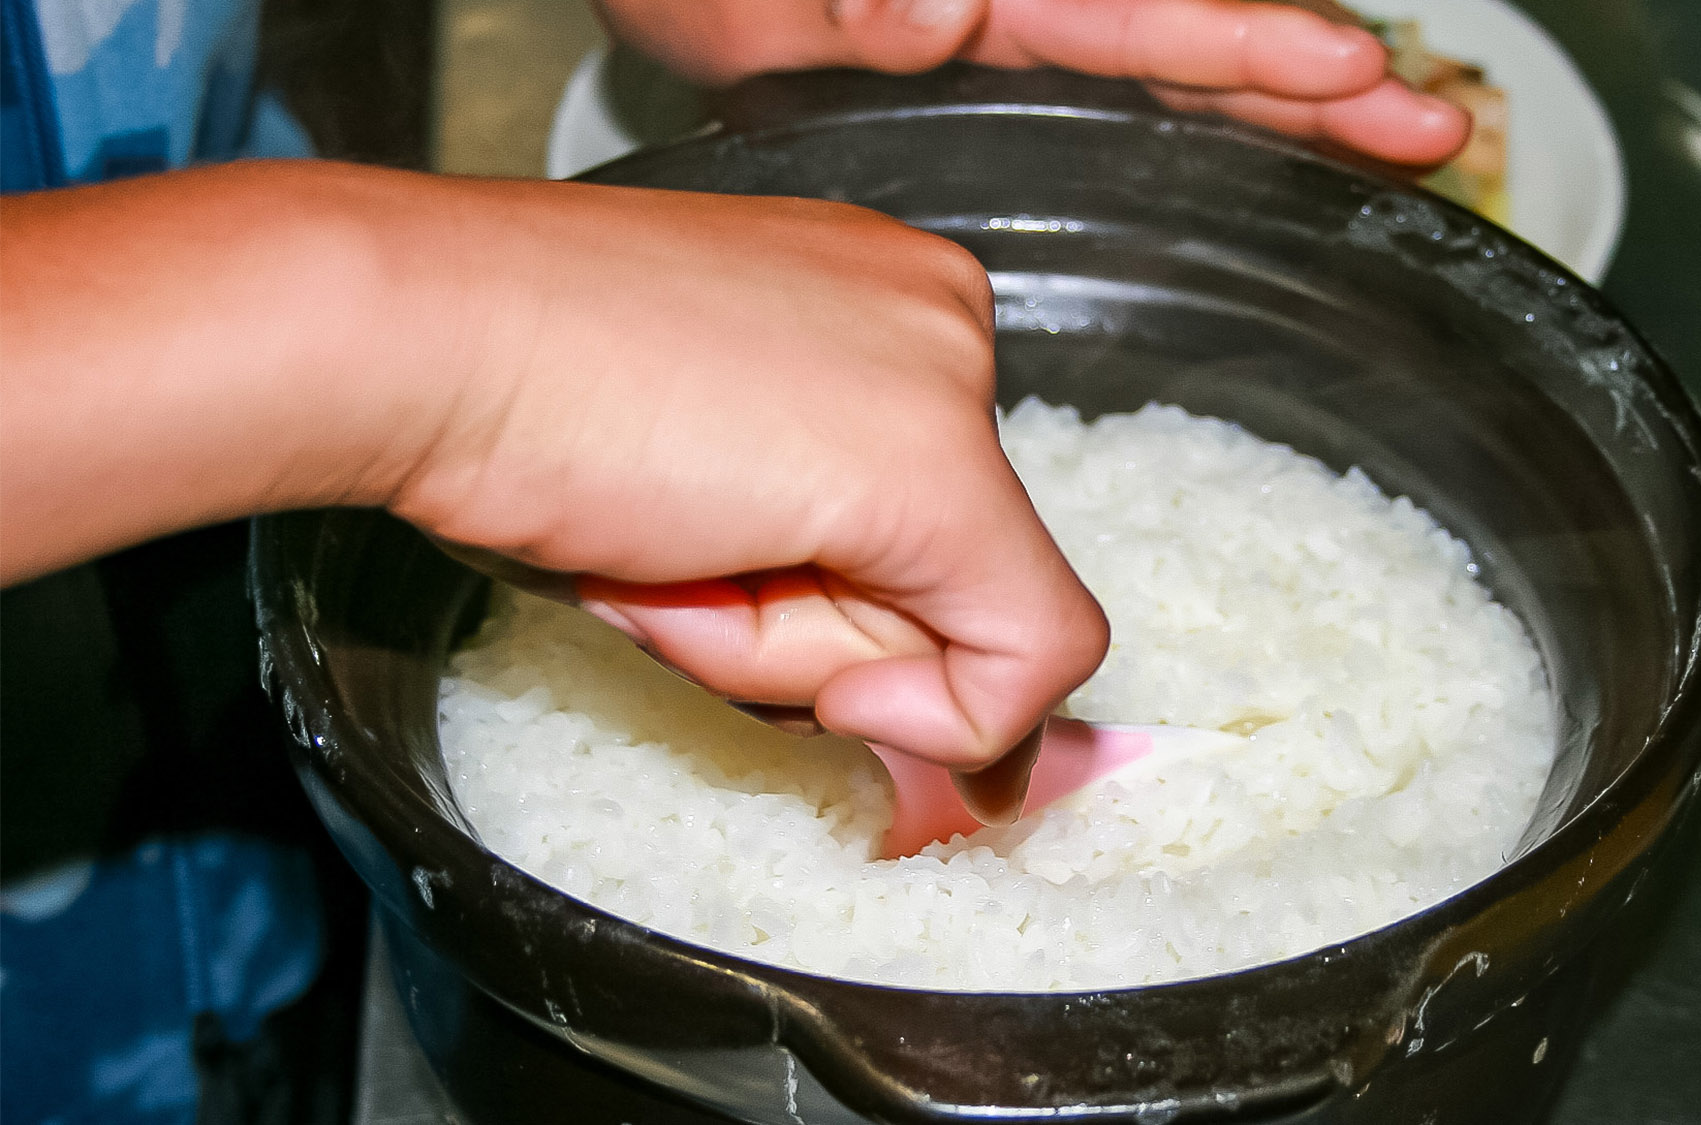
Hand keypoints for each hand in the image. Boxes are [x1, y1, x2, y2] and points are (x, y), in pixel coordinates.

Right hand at [0, 162, 1108, 771]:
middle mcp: (939, 316)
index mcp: (879, 299)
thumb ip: (821, 580)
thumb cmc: (509, 400)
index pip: (923, 517)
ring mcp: (952, 382)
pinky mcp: (941, 469)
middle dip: (799, 628)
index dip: (829, 606)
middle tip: (665, 552)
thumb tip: (954, 734)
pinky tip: (747, 596)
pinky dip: (930, 710)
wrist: (415, 338)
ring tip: (666, 547)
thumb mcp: (700, 486)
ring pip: (958, 629)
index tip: (723, 585)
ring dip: (789, 650)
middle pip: (940, 576)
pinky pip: (1028, 660)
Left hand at [599, 0, 1470, 165]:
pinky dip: (1195, 144)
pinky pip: (1110, 134)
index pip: (1148, 23)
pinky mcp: (983, 119)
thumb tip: (949, 1)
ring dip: (1284, 121)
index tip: (1354, 72)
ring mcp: (1002, 71)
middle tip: (1436, 130)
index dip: (1253, 49)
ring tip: (1394, 146)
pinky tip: (1249, 172)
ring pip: (1172, 92)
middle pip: (1197, 50)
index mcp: (979, 5)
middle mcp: (1009, 26)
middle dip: (1316, 92)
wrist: (647, 40)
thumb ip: (856, 0)